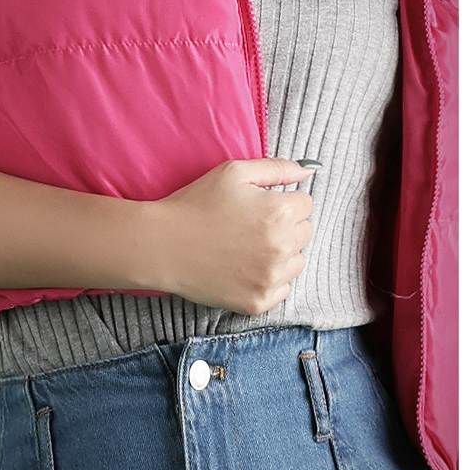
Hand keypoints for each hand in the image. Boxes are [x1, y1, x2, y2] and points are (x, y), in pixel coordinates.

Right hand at [149, 156, 315, 313]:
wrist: (162, 245)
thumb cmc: (195, 204)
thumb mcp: (234, 172)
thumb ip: (276, 168)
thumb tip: (307, 171)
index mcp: (280, 212)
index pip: (306, 204)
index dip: (282, 201)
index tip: (259, 206)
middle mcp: (282, 247)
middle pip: (305, 232)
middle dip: (284, 226)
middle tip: (250, 226)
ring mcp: (271, 278)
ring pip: (297, 262)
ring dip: (281, 254)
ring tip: (248, 247)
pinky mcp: (258, 301)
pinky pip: (282, 290)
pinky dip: (269, 280)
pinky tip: (244, 268)